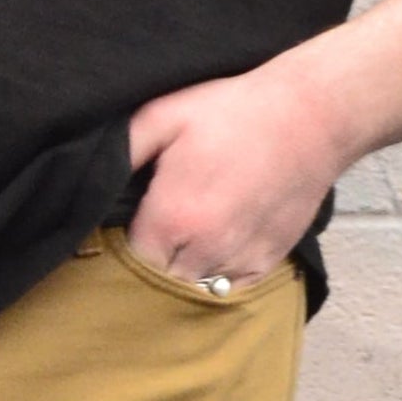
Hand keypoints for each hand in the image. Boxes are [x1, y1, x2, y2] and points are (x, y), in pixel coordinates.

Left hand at [124, 53, 344, 288]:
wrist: (310, 115)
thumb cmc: (232, 111)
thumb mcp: (163, 116)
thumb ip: (122, 152)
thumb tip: (90, 184)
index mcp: (172, 218)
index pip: (129, 262)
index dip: (124, 247)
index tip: (128, 226)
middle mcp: (206, 249)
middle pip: (160, 283)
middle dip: (151, 266)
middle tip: (154, 234)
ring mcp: (241, 259)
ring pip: (196, 290)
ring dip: (184, 273)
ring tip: (184, 241)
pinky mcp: (270, 260)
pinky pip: (233, 288)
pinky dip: (219, 276)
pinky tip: (214, 248)